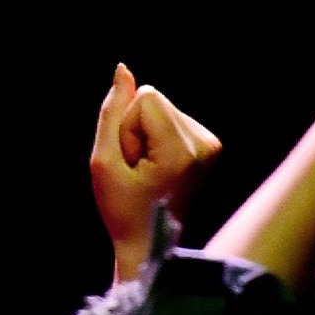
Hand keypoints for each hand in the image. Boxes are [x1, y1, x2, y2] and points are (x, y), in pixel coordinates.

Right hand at [90, 64, 225, 280]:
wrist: (152, 244)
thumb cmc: (122, 208)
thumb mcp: (103, 161)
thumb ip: (111, 112)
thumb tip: (122, 70)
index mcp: (181, 151)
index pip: (147, 96)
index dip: (127, 125)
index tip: (131, 161)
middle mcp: (205, 144)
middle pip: (156, 99)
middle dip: (137, 128)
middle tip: (138, 169)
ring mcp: (212, 146)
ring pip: (162, 108)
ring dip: (147, 135)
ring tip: (148, 171)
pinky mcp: (211, 147)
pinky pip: (173, 118)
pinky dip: (159, 138)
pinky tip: (159, 168)